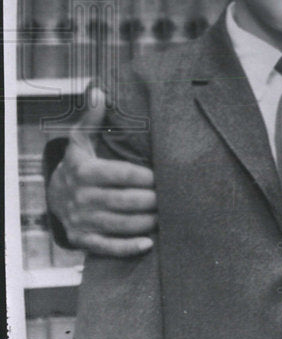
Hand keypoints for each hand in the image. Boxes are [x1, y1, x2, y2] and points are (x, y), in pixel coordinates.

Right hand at [46, 86, 157, 256]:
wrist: (53, 196)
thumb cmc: (78, 164)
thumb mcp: (81, 140)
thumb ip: (93, 119)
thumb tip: (98, 90)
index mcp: (84, 171)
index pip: (120, 174)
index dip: (145, 176)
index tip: (162, 176)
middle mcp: (81, 198)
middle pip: (124, 201)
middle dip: (152, 200)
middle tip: (172, 196)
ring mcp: (81, 221)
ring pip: (120, 224)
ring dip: (147, 221)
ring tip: (167, 214)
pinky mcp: (83, 239)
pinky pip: (107, 247)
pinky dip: (128, 247)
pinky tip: (149, 243)